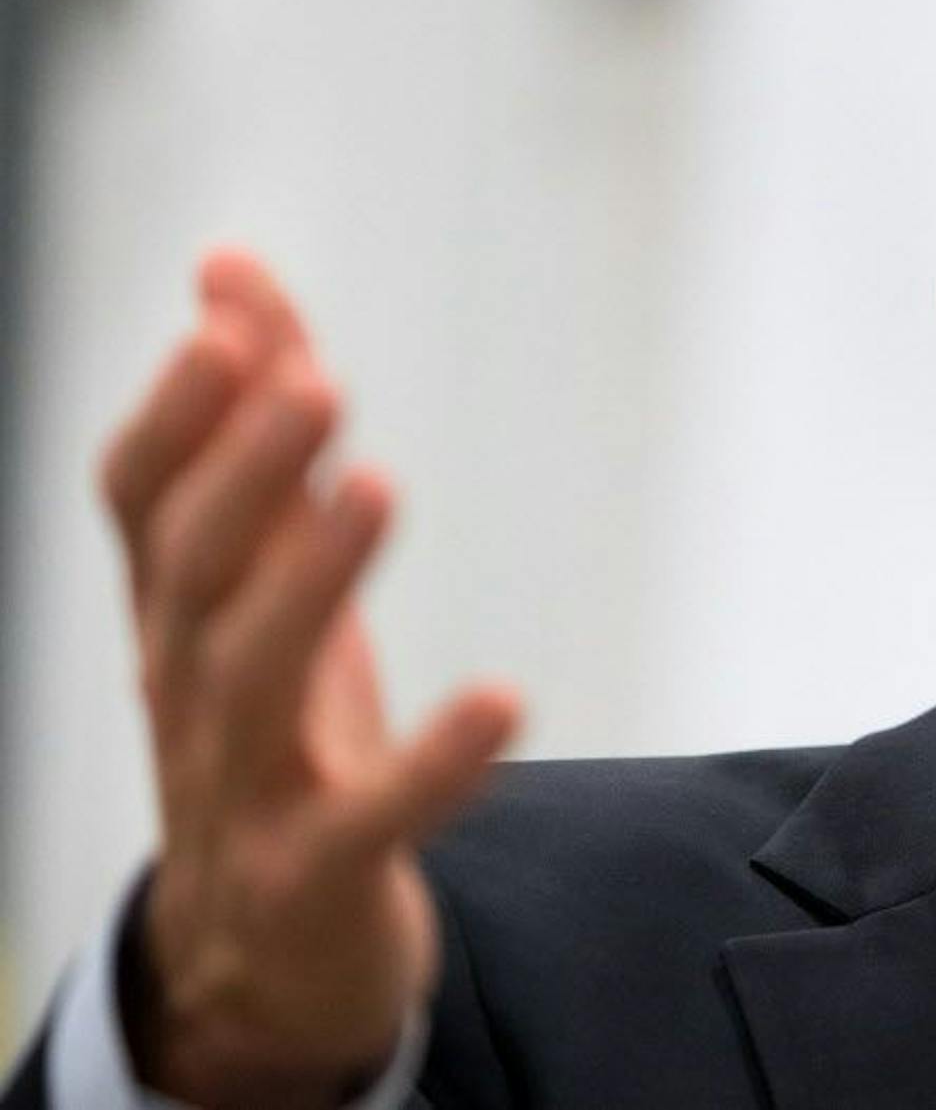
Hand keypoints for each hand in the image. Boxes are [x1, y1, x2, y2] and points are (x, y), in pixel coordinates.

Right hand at [104, 248, 518, 1106]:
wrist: (264, 956)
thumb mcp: (263, 582)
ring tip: (376, 484)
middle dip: (242, 474)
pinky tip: (501, 700)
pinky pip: (368, 822)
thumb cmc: (272, 733)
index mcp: (179, 620)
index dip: (176, 416)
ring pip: (249, 683)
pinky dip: (431, 765)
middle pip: (192, 577)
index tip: (229, 324)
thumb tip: (230, 274)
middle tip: (311, 381)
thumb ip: (254, 433)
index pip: (139, 506)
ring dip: (309, 580)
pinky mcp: (316, 879)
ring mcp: (242, 795)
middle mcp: (188, 696)